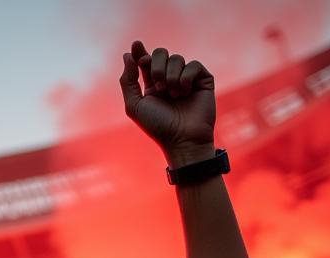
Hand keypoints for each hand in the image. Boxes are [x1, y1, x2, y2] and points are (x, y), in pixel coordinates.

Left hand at [120, 42, 215, 162]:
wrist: (182, 139)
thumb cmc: (158, 126)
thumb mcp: (135, 106)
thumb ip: (128, 81)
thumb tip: (127, 55)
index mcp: (152, 85)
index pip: (146, 60)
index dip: (140, 51)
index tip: (135, 45)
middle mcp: (169, 79)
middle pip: (161, 53)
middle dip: (157, 66)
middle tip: (158, 86)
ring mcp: (186, 78)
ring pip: (176, 58)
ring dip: (171, 77)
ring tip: (173, 96)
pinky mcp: (202, 79)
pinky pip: (193, 65)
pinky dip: (186, 78)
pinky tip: (185, 93)